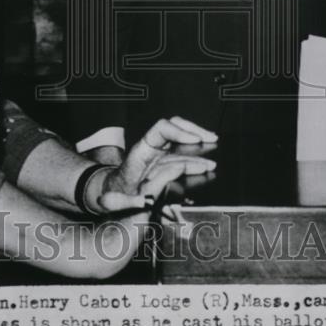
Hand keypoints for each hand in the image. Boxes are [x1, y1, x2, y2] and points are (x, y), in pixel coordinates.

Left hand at [92, 116, 217, 212]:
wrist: (111, 196)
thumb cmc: (116, 196)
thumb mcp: (125, 198)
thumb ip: (145, 190)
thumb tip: (172, 176)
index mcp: (141, 152)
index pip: (161, 129)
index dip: (180, 131)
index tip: (196, 140)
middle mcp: (151, 148)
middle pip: (175, 127)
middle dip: (195, 130)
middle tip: (211, 139)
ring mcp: (158, 155)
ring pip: (181, 141)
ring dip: (199, 146)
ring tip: (214, 155)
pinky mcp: (163, 164)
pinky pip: (182, 156)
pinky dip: (196, 159)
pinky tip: (206, 166)